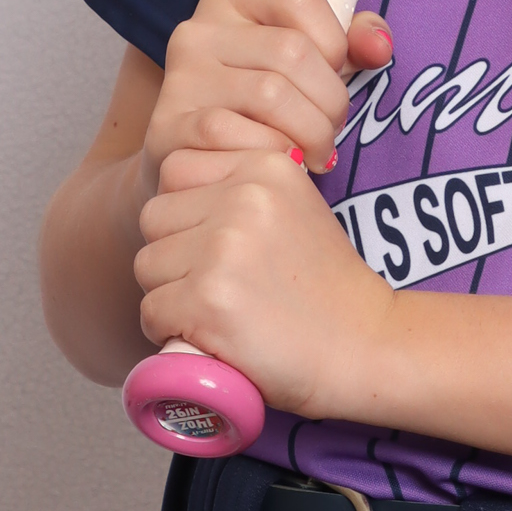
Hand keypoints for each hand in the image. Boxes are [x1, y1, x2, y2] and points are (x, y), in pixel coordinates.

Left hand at [134, 140, 400, 412]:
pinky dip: (169, 332)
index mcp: (265, 165)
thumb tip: (179, 195)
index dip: (186, 211)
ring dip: (168, 293)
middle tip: (214, 283)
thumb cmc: (324, 286)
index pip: (176, 168)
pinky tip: (207, 336)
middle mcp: (243, 197)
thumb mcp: (297, 207)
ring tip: (214, 310)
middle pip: (154, 217)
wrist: (364, 345)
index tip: (216, 243)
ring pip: (147, 265)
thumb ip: (244, 188)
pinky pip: (151, 311)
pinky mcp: (209, 299)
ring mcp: (224, 247)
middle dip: (172, 253)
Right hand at [140, 0, 393, 201]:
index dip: (334, 41)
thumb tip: (379, 47)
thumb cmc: (262, 109)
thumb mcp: (307, 64)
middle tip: (331, 131)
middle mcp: (196, 31)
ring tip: (314, 153)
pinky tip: (281, 165)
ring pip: (271, 94)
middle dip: (330, 101)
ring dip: (310, 134)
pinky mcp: (167, 128)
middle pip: (291, 51)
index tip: (333, 76)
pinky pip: (237, 136)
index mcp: (230, 0)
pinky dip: (273, 155)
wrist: (196, 166)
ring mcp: (179, 79)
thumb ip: (351, 43)